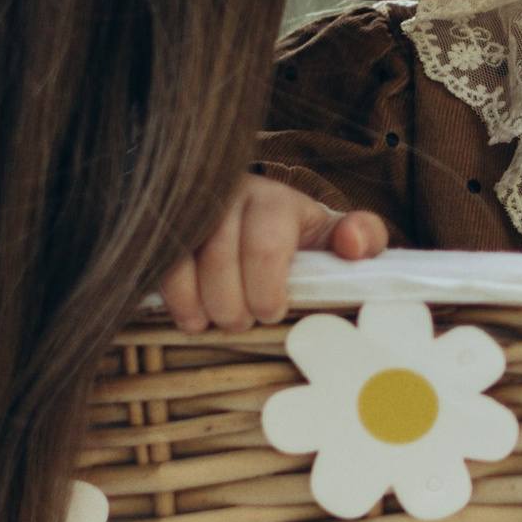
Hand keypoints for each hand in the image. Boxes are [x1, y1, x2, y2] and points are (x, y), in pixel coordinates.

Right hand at [161, 176, 387, 332]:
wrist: (256, 221)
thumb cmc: (299, 239)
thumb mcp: (335, 235)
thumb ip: (363, 236)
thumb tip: (352, 244)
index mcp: (277, 201)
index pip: (267, 242)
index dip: (266, 287)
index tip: (272, 312)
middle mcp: (230, 197)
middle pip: (220, 252)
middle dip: (230, 300)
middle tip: (241, 324)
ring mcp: (192, 210)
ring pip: (181, 254)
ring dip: (195, 299)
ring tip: (209, 324)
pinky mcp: (164, 228)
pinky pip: (157, 260)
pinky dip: (170, 294)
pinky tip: (187, 317)